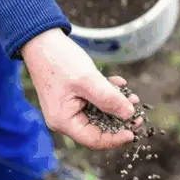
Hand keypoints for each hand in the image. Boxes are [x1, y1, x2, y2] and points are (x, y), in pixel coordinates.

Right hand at [21, 28, 140, 148]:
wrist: (42, 40)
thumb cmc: (59, 60)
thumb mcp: (88, 80)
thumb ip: (109, 99)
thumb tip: (129, 115)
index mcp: (63, 120)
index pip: (93, 139)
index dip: (115, 138)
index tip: (133, 132)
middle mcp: (65, 118)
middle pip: (97, 128)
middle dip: (119, 119)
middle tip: (137, 113)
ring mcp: (69, 107)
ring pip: (99, 113)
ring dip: (116, 105)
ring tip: (132, 96)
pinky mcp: (73, 96)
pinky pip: (94, 100)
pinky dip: (107, 93)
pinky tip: (118, 82)